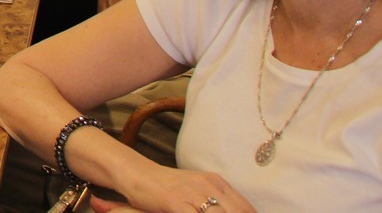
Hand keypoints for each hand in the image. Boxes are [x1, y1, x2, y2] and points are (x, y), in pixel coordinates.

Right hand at [107, 164, 255, 212]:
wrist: (136, 173)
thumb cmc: (166, 186)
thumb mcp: (196, 189)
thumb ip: (215, 202)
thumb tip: (237, 210)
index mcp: (216, 182)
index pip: (245, 208)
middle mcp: (208, 185)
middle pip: (236, 212)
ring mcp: (192, 193)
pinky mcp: (176, 202)